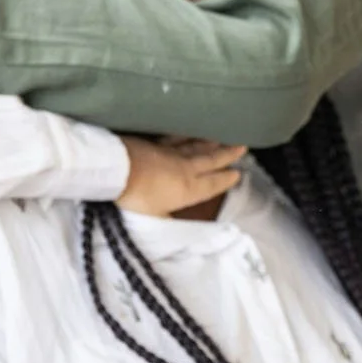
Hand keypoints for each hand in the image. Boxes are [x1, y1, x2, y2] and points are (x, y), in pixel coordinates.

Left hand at [117, 136, 245, 215]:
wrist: (119, 169)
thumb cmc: (138, 197)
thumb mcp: (155, 218)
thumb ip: (169, 222)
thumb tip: (179, 232)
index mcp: (189, 189)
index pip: (212, 184)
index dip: (225, 180)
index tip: (237, 174)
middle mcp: (186, 168)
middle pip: (210, 161)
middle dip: (227, 155)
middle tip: (242, 147)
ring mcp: (172, 152)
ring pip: (197, 146)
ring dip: (211, 143)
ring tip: (222, 138)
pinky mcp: (157, 142)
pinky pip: (177, 137)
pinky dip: (186, 133)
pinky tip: (190, 130)